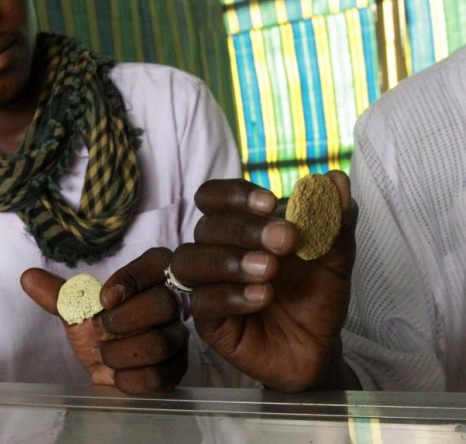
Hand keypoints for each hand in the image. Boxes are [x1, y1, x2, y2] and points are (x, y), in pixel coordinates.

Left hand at [21, 248, 187, 394]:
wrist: (105, 372)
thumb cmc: (97, 334)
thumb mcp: (76, 313)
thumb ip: (58, 295)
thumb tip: (27, 277)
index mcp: (149, 282)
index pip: (158, 262)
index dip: (132, 278)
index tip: (103, 298)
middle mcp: (170, 307)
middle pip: (165, 303)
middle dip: (124, 320)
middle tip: (102, 329)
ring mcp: (176, 340)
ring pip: (161, 342)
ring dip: (121, 353)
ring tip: (106, 355)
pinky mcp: (176, 371)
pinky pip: (160, 376)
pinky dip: (130, 379)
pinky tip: (118, 376)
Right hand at [173, 171, 357, 390]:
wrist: (321, 347)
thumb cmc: (316, 295)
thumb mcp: (333, 256)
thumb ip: (333, 219)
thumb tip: (335, 178)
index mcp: (239, 226)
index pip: (213, 197)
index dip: (234, 194)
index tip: (271, 202)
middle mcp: (217, 250)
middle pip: (206, 226)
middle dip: (245, 229)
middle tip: (286, 239)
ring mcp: (208, 285)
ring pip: (191, 260)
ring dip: (229, 260)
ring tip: (269, 269)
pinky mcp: (208, 320)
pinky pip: (203, 302)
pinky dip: (232, 296)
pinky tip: (264, 297)